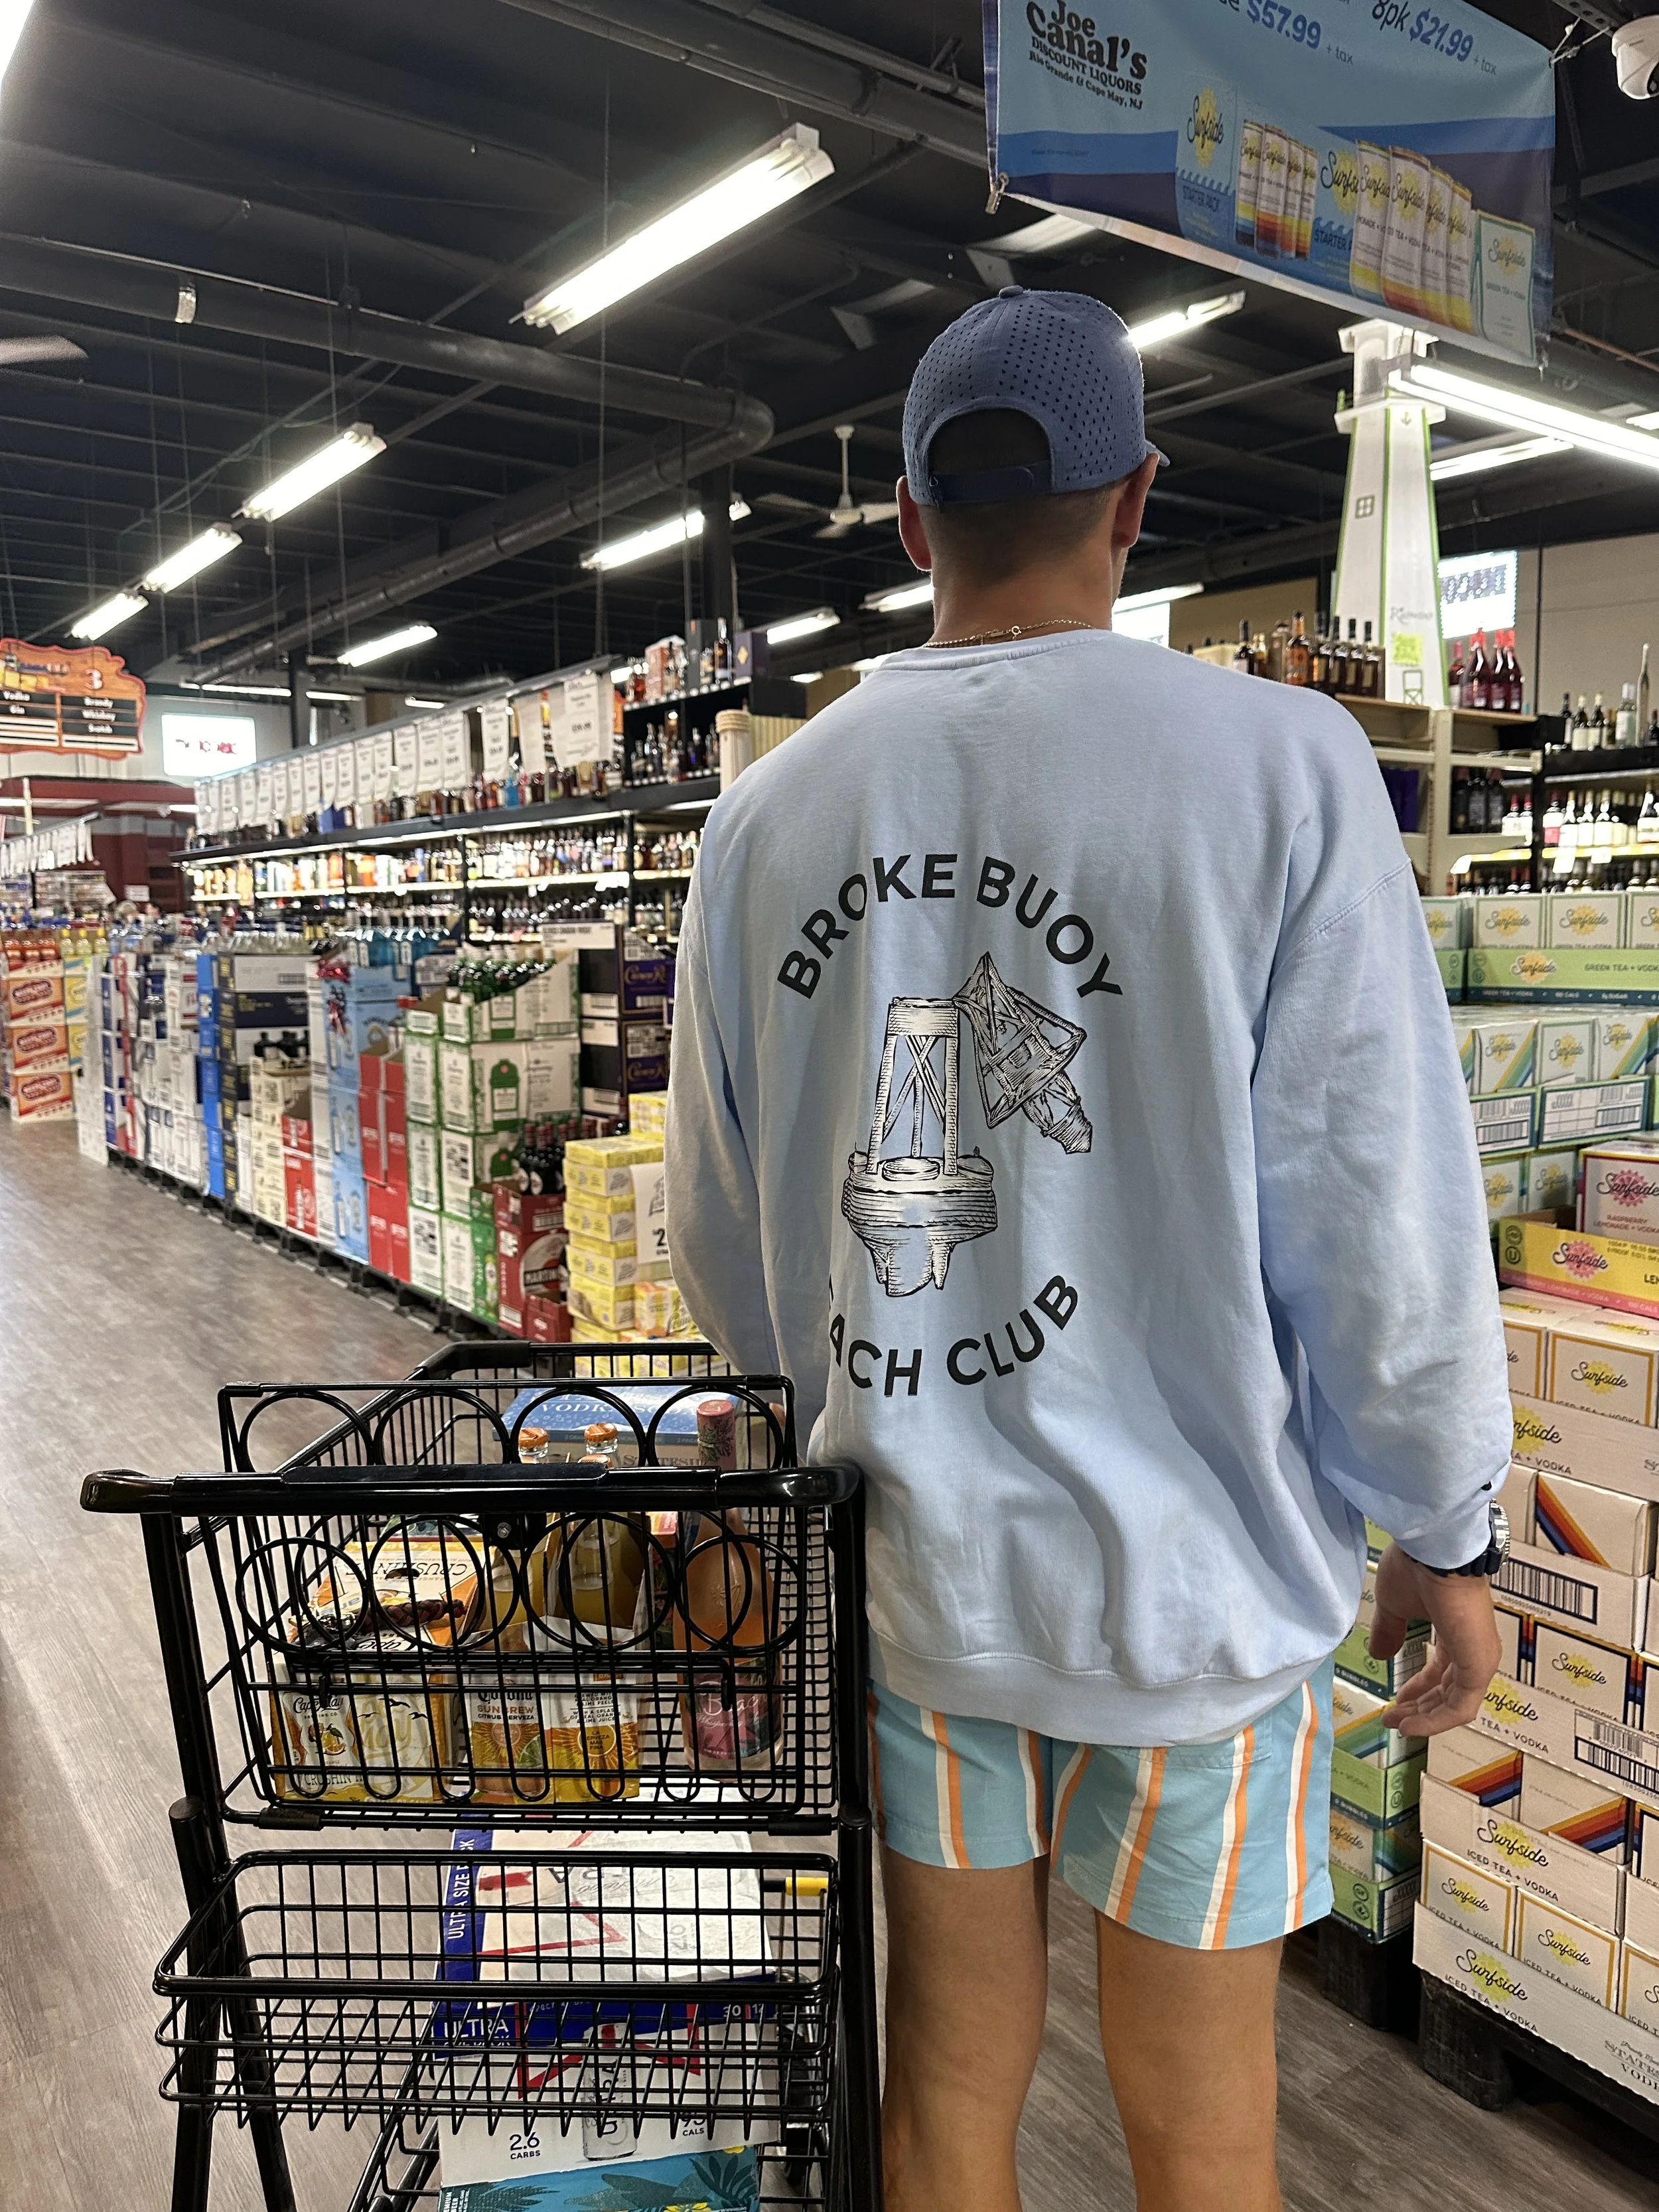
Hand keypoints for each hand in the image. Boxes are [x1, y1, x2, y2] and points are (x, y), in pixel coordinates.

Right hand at [1369, 1540, 1501, 1736]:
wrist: (1434, 1551)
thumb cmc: (1417, 1568)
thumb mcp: (1394, 1606)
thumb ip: (1389, 1632)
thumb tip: (1379, 1653)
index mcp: (1456, 1632)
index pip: (1441, 1672)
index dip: (1417, 1690)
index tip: (1395, 1703)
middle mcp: (1473, 1647)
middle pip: (1448, 1691)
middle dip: (1419, 1708)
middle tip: (1394, 1719)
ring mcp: (1479, 1657)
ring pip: (1455, 1703)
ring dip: (1425, 1719)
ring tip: (1398, 1726)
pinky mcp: (1479, 1665)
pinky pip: (1460, 1707)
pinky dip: (1436, 1721)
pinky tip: (1411, 1725)